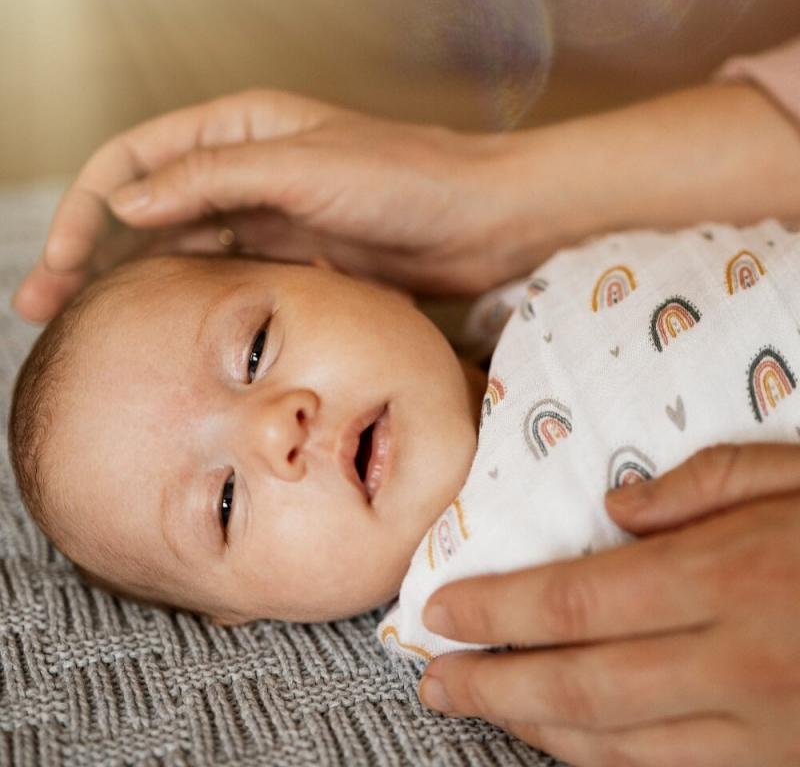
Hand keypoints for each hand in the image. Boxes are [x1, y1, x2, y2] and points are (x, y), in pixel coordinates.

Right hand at [12, 89, 540, 322]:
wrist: (481, 221)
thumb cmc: (408, 180)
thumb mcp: (303, 169)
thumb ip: (213, 179)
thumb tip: (126, 202)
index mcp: (239, 128)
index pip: (134, 161)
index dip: (86, 210)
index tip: (59, 264)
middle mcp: (245, 168)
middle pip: (146, 208)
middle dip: (91, 252)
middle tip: (42, 308)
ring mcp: (268, 216)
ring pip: (178, 246)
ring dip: (130, 281)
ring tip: (87, 328)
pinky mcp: (294, 256)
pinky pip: (222, 275)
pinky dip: (183, 297)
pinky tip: (159, 327)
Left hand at [418, 444, 799, 766]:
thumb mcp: (798, 475)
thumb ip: (702, 486)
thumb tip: (613, 509)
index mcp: (730, 578)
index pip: (575, 600)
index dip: (498, 609)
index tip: (440, 612)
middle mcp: (737, 664)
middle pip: (579, 685)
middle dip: (493, 684)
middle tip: (430, 680)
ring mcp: (766, 732)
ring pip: (619, 745)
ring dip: (534, 730)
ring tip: (476, 707)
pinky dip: (608, 761)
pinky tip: (567, 744)